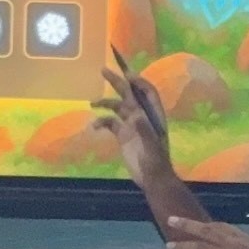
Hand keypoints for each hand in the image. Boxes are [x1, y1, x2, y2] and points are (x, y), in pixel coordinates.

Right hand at [94, 55, 174, 186]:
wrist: (151, 179)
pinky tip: (94, 126)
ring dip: (105, 102)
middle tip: (103, 70)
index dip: (138, 82)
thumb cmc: (156, 162)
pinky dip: (101, 122)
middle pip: (130, 94)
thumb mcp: (152, 146)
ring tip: (92, 102)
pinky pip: (110, 123)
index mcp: (153, 115)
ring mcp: (131, 125)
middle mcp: (141, 116)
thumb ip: (144, 130)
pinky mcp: (122, 135)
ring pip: (117, 107)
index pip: (147, 92)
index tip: (126, 75)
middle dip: (118, 81)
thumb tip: (135, 115)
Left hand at [163, 215, 248, 248]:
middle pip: (206, 230)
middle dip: (187, 225)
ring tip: (169, 246)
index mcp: (242, 238)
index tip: (196, 226)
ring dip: (182, 246)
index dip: (206, 226)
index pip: (220, 226)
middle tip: (172, 220)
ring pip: (199, 247)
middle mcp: (232, 243)